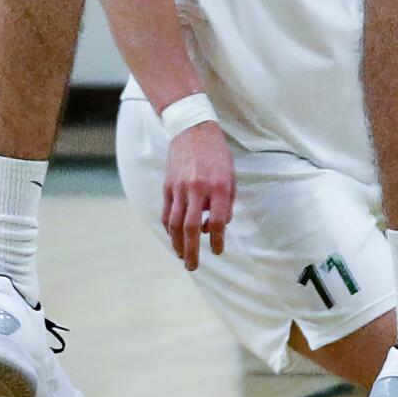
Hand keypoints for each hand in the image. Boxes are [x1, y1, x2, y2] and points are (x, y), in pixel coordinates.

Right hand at [161, 122, 234, 269]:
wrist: (193, 129)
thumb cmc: (217, 154)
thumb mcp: (230, 175)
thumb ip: (226, 201)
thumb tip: (216, 227)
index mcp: (219, 186)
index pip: (218, 221)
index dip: (217, 240)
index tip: (217, 251)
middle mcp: (198, 188)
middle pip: (192, 228)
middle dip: (192, 251)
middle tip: (192, 267)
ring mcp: (180, 187)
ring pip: (176, 224)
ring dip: (177, 244)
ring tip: (181, 256)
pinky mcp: (167, 186)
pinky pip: (167, 213)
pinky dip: (170, 228)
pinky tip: (174, 237)